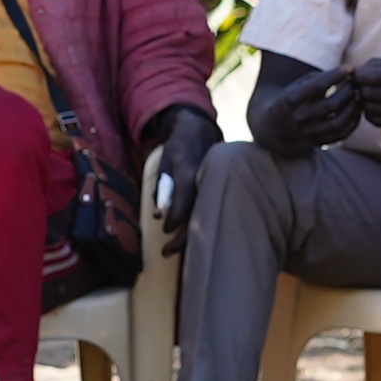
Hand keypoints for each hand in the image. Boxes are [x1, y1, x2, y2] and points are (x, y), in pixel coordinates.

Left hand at [150, 106, 221, 239]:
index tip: (165, 230)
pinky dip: (203, 222)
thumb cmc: (178, 147)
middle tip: (166, 252)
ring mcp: (215, 183)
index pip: (182, 206)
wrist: (200, 128)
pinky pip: (212, 208)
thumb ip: (162, 188)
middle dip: (182, 239)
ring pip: (207, 216)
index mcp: (188, 174)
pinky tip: (194, 235)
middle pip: (197, 217)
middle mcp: (204, 180)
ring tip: (178, 249)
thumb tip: (158, 213)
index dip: (173, 222)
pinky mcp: (221, 186)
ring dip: (192, 235)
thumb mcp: (164, 164)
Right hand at [248, 67, 362, 160]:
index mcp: (291, 99)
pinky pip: (341, 135)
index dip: (336, 75)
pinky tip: (356, 110)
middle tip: (355, 83)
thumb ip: (320, 79)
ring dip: (353, 108)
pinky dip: (353, 122)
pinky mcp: (317, 143)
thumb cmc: (292, 99)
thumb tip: (347, 75)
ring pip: (338, 123)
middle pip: (331, 105)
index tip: (350, 68)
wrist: (274, 128)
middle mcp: (299, 118)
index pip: (318, 86)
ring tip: (358, 96)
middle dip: (348, 91)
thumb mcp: (298, 85)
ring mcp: (308, 133)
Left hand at [348, 57, 380, 130]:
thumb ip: (378, 65)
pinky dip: (370, 113)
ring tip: (368, 96)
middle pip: (367, 93)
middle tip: (361, 86)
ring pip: (369, 108)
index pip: (369, 77)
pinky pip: (376, 120)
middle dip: (359, 89)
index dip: (357, 76)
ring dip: (364, 102)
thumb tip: (353, 73)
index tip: (357, 75)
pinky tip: (375, 107)